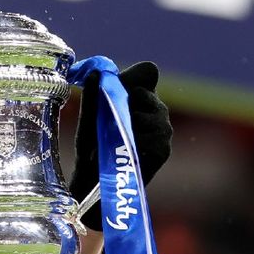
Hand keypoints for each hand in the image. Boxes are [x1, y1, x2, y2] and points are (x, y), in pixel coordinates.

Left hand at [70, 61, 172, 229]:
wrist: (93, 182)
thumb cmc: (91, 147)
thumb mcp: (90, 117)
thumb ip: (94, 94)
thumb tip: (97, 72)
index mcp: (142, 97)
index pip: (148, 71)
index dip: (131, 76)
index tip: (115, 88)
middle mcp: (157, 111)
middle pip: (144, 91)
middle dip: (121, 103)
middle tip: (106, 123)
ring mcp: (163, 130)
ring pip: (145, 113)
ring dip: (122, 125)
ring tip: (112, 141)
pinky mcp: (162, 149)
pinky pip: (146, 135)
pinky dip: (129, 142)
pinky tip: (121, 151)